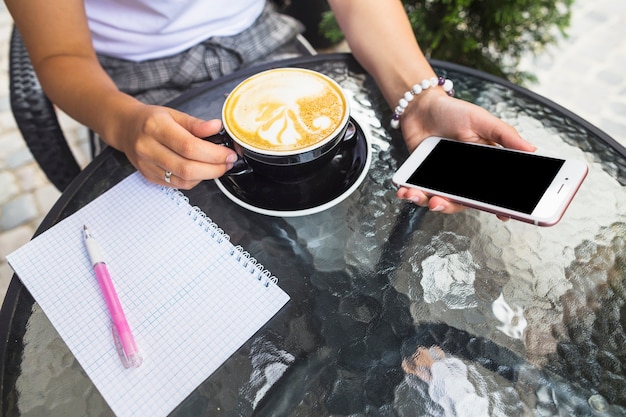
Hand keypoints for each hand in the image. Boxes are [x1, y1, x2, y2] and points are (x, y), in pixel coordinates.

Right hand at [110, 103, 238, 188]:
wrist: (125, 128)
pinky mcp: (148, 176)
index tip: (229, 154)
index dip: (214, 154)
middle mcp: (148, 148)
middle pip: (187, 168)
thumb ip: (196, 123)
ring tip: (218, 167)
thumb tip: (216, 127)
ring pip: (183, 180)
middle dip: (214, 169)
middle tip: (228, 162)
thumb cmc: (151, 120)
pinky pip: (176, 185)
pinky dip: (194, 180)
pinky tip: (201, 171)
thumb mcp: (174, 114)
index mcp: (155, 127)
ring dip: (206, 176)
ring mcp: (147, 165)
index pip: (189, 146)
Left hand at [395, 91, 535, 213]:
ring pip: (438, 200)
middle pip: (462, 202)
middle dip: (450, 206)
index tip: (502, 215)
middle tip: (440, 203)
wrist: (422, 106)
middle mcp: (463, 178)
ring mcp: (442, 179)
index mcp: (483, 167)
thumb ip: (505, 135)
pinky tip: (405, 191)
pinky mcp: (422, 176)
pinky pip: (418, 192)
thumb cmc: (454, 112)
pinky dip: (410, 194)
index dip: (499, 205)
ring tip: (418, 195)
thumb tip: (532, 150)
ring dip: (427, 202)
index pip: (493, 192)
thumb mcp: (482, 120)